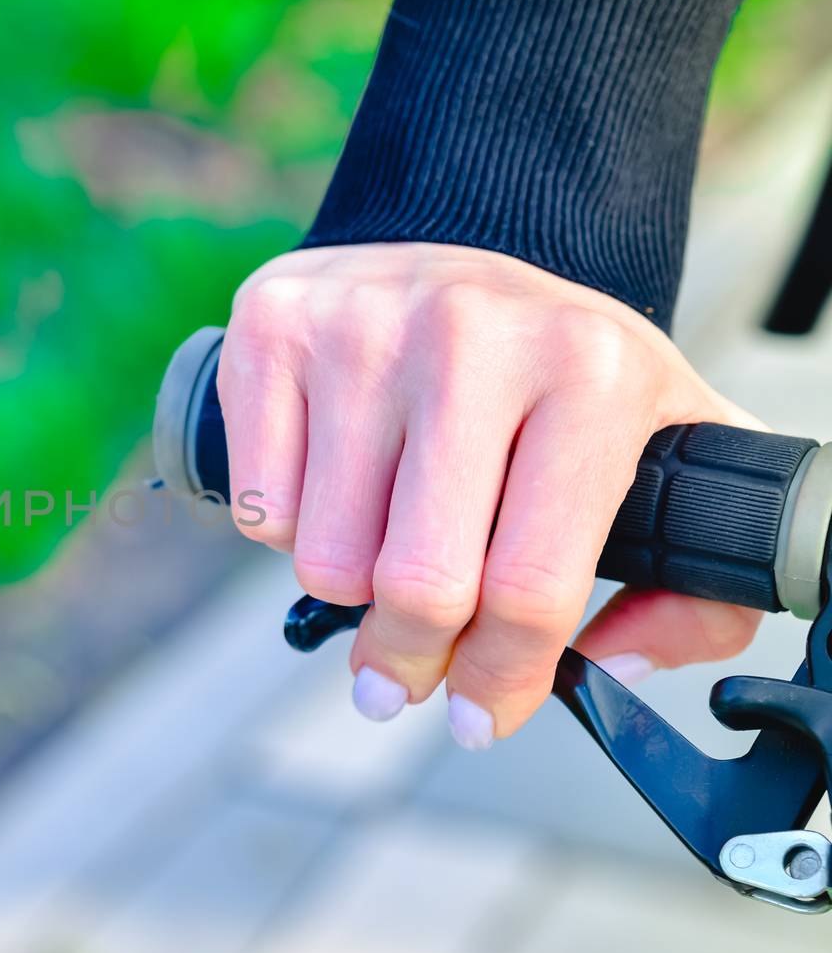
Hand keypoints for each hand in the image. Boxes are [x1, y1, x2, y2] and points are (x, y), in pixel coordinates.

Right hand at [220, 243, 763, 748]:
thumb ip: (694, 589)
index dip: (500, 679)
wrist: (461, 236)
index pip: (529, 584)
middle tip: (406, 669)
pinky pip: (258, 508)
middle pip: (415, 584)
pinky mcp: (272, 325)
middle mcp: (471, 336)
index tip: (481, 716)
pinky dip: (288, 525)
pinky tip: (329, 483)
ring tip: (382, 536)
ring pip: (323, 558)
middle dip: (409, 658)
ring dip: (348, 580)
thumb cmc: (553, 369)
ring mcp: (360, 325)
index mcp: (590, 371)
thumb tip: (607, 669)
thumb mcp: (665, 448)